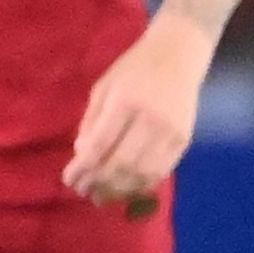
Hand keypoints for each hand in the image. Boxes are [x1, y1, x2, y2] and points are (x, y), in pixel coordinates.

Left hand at [67, 12, 211, 209]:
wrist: (178, 56)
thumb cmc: (133, 69)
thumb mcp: (103, 88)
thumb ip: (91, 122)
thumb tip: (82, 155)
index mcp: (125, 103)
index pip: (100, 145)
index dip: (83, 168)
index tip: (69, 179)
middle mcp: (151, 120)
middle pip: (121, 164)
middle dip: (98, 183)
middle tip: (82, 191)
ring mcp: (171, 132)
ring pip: (143, 174)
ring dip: (119, 190)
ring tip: (101, 196)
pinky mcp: (184, 140)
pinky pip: (162, 171)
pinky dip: (141, 185)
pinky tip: (125, 188)